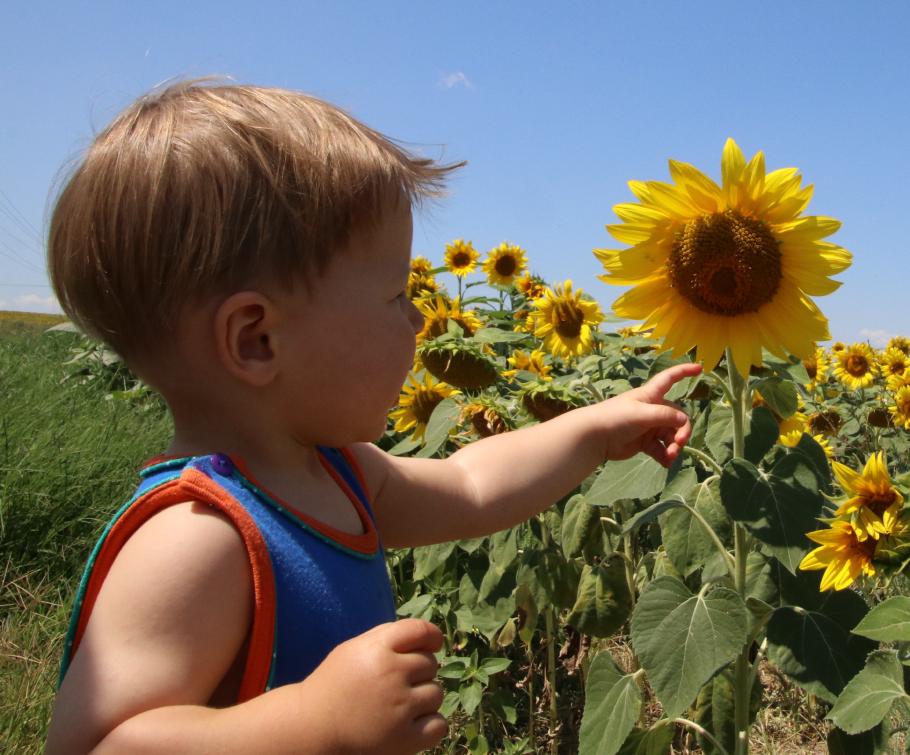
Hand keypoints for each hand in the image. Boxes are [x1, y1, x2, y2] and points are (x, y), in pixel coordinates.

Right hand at [299, 618, 446, 753]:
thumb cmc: (335, 683)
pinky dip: (430, 724)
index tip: (432, 645)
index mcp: (378, 649)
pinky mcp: (404, 738)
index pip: (422, 630)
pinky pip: (438, 725)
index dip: (432, 636)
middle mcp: (392, 674)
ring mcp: (400, 707)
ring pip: (436, 693)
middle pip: (431, 664)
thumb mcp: (354, 648)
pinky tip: (412, 722)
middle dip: (419, 671)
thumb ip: (387, 637)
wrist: (313, 726)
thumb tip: (425, 636)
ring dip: (424, 698)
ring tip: (401, 704)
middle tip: (398, 683)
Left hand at [598, 362, 701, 466]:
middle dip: (681, 431)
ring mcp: (649, 426)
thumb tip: (684, 421)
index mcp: (651, 395)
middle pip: (677, 417)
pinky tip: (665, 463)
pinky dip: (665, 456)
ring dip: (673, 446)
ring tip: (670, 457)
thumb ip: (666, 416)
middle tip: (678, 443)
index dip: (684, 371)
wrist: (595, 437)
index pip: (670, 378)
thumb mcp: (643, 413)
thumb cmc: (617, 417)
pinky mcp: (644, 442)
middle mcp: (653, 409)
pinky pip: (661, 449)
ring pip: (670, 435)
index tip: (700, 368)